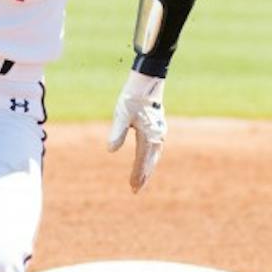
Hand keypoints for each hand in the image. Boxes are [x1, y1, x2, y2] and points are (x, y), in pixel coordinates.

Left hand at [107, 71, 165, 192]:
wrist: (148, 80)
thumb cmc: (133, 96)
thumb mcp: (121, 114)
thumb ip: (117, 132)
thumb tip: (111, 150)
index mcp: (149, 136)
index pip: (141, 161)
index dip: (137, 175)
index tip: (133, 188)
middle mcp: (158, 136)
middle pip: (150, 162)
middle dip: (143, 176)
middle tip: (136, 190)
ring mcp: (160, 131)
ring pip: (155, 156)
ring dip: (148, 168)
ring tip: (142, 179)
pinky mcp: (158, 126)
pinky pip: (156, 148)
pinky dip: (151, 158)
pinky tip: (148, 160)